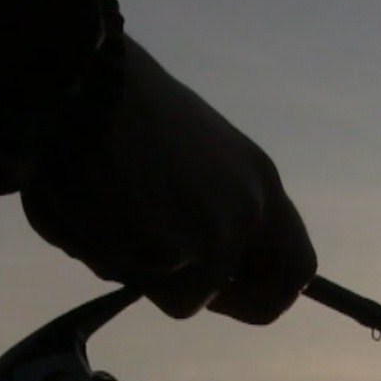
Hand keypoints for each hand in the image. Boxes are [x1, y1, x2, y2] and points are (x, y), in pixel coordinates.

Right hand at [21, 38, 317, 323]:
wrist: (82, 80)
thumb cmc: (118, 108)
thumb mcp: (193, 156)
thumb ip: (209, 210)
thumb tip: (196, 264)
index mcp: (260, 180)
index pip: (298, 267)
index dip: (267, 293)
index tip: (231, 293)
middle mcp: (250, 211)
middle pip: (255, 300)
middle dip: (211, 299)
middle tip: (167, 276)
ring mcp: (217, 236)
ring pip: (184, 297)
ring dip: (146, 271)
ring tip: (110, 211)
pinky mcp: (175, 252)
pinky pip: (136, 282)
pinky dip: (108, 256)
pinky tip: (90, 206)